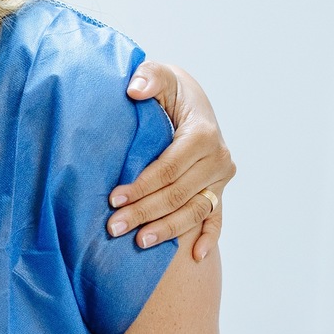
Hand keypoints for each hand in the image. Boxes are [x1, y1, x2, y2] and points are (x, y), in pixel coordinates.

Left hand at [110, 64, 234, 261]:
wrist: (190, 100)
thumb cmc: (168, 90)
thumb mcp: (160, 76)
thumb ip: (148, 77)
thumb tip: (134, 89)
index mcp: (203, 134)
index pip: (169, 168)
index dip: (141, 185)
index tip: (113, 198)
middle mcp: (218, 159)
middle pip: (178, 194)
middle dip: (145, 212)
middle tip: (114, 227)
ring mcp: (220, 178)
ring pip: (194, 211)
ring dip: (167, 230)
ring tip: (138, 242)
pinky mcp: (219, 191)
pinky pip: (216, 218)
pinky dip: (209, 238)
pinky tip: (195, 257)